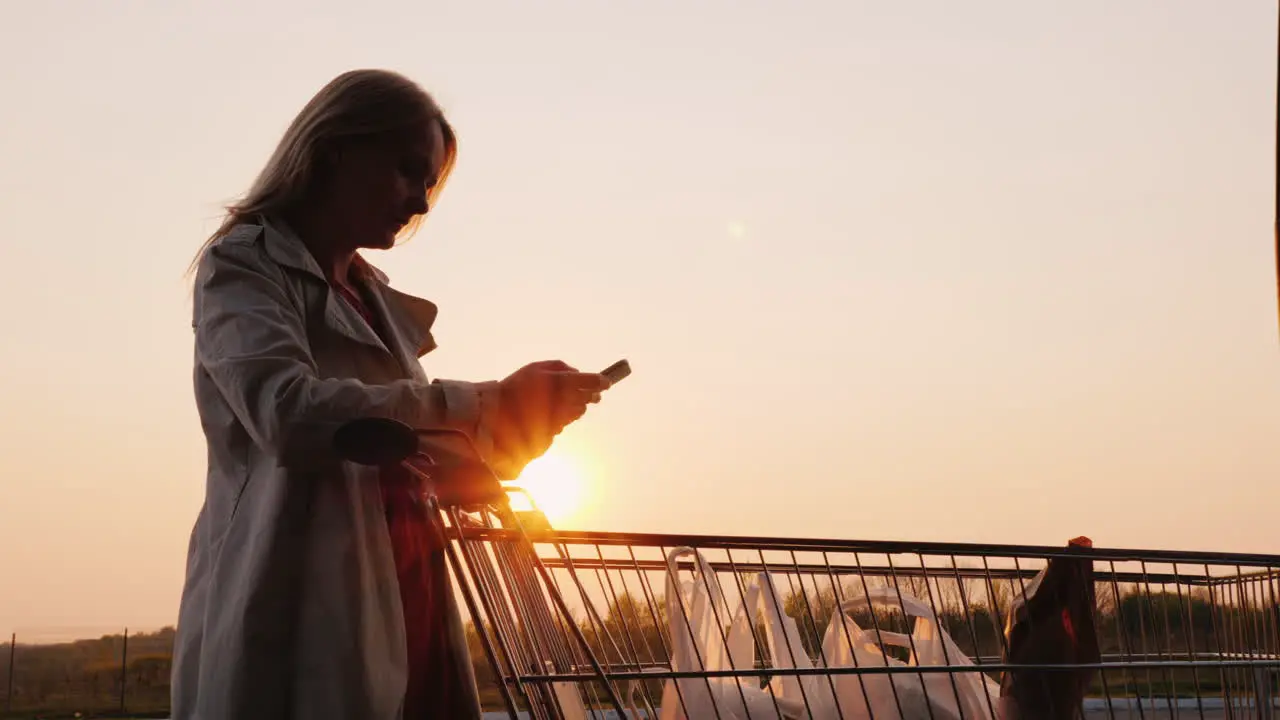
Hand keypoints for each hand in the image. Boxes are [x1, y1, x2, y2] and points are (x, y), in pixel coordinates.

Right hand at [488, 360, 609, 475]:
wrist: (494, 413)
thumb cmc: (515, 387)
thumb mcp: (535, 368)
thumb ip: (560, 367)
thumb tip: (579, 374)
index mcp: (558, 381)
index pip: (589, 382)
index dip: (600, 381)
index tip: (607, 382)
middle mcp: (561, 400)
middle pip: (587, 398)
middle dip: (592, 395)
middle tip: (596, 394)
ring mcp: (557, 417)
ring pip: (579, 412)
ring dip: (579, 407)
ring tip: (568, 402)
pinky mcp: (552, 430)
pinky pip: (565, 422)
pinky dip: (564, 417)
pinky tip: (554, 413)